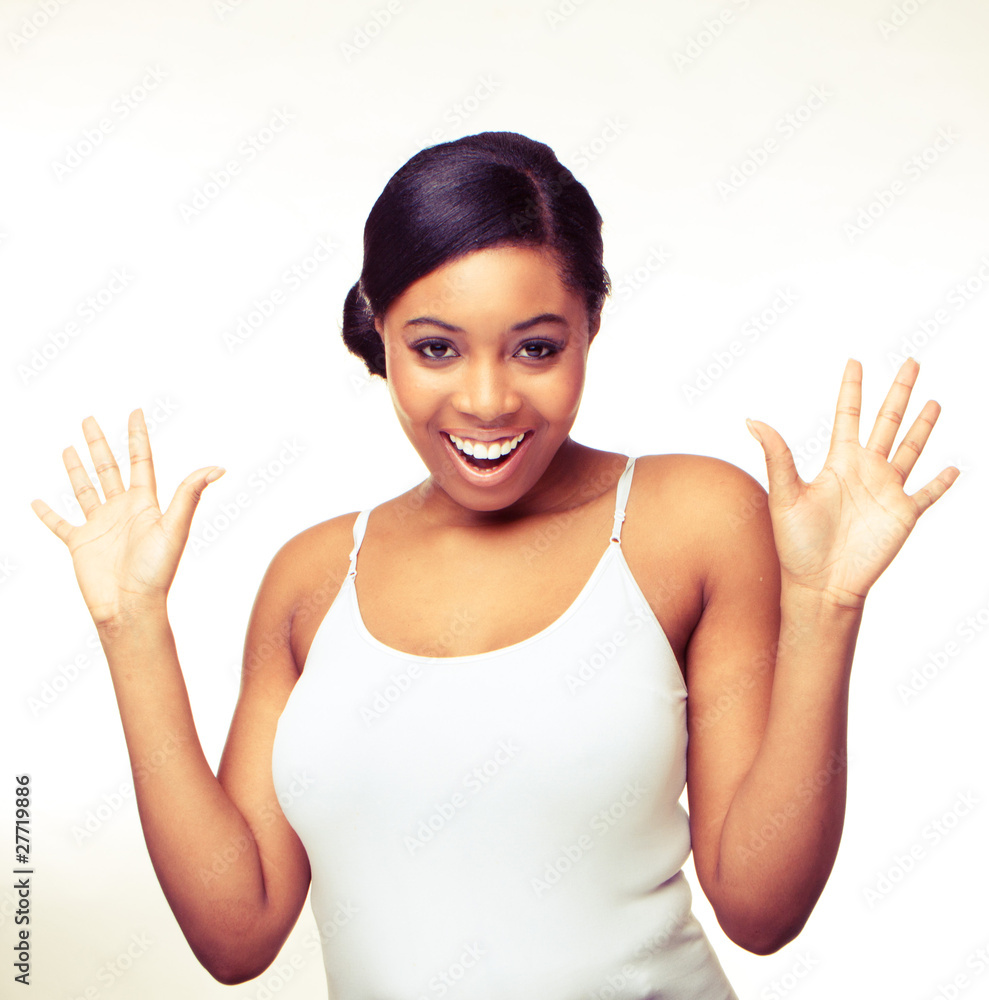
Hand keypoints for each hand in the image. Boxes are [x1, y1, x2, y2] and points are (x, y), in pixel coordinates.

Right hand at [31, 409, 224, 627]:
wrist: (131, 606)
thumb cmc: (156, 571)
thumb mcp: (175, 527)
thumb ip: (190, 494)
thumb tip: (218, 467)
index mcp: (145, 503)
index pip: (140, 461)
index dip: (137, 437)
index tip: (134, 412)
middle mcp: (122, 510)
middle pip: (108, 468)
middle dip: (98, 444)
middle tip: (88, 419)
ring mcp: (100, 526)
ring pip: (84, 490)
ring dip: (75, 469)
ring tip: (68, 448)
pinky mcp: (80, 544)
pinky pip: (60, 524)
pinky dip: (47, 514)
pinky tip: (37, 501)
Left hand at [745, 357, 959, 608]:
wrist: (819, 584)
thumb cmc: (796, 544)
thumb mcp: (785, 495)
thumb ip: (777, 456)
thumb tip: (752, 420)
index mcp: (837, 462)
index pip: (848, 415)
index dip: (852, 388)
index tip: (855, 361)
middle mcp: (865, 471)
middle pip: (887, 422)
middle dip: (899, 392)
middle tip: (911, 362)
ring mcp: (886, 491)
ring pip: (911, 449)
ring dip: (923, 426)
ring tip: (933, 402)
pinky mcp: (904, 515)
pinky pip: (928, 493)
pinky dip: (942, 482)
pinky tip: (955, 468)